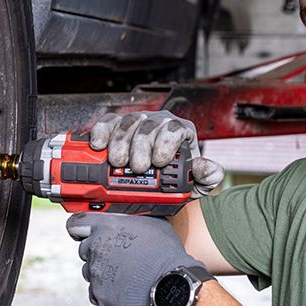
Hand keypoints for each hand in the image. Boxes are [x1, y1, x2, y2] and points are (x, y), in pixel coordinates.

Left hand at [66, 213, 205, 305]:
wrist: (172, 284)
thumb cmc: (165, 254)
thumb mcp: (152, 224)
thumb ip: (130, 221)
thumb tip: (128, 221)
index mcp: (107, 226)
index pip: (76, 223)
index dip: (80, 229)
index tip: (84, 233)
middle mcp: (97, 247)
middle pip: (84, 249)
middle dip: (97, 252)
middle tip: (117, 256)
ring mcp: (96, 272)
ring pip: (90, 271)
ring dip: (102, 272)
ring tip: (124, 273)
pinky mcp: (99, 293)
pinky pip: (96, 292)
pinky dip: (106, 292)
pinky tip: (123, 287)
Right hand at [89, 111, 223, 197]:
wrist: (159, 183)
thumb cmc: (178, 178)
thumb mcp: (196, 183)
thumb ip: (207, 177)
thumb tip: (207, 169)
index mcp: (181, 131)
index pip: (176, 129)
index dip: (166, 142)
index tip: (160, 161)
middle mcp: (159, 122)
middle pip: (149, 126)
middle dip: (141, 146)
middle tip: (138, 167)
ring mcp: (138, 121)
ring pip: (128, 122)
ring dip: (121, 142)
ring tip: (118, 161)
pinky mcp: (118, 124)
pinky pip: (109, 122)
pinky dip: (102, 131)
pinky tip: (99, 145)